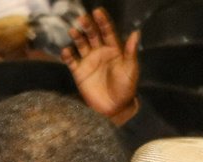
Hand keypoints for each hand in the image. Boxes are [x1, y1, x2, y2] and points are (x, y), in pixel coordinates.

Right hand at [62, 9, 140, 125]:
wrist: (114, 107)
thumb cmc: (126, 88)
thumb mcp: (131, 69)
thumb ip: (131, 52)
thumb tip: (135, 33)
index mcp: (114, 49)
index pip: (107, 31)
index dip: (103, 21)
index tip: (97, 12)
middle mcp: (100, 52)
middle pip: (93, 35)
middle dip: (88, 26)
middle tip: (82, 18)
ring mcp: (89, 61)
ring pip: (81, 44)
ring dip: (77, 37)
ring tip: (72, 30)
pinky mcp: (79, 72)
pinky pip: (71, 61)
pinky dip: (68, 55)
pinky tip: (66, 51)